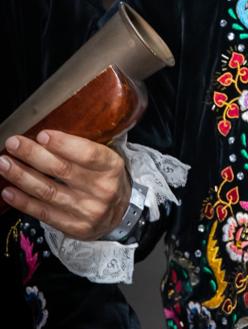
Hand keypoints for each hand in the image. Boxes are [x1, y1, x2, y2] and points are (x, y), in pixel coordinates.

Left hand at [0, 130, 130, 240]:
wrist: (121, 214)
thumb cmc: (107, 179)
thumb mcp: (107, 160)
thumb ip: (84, 150)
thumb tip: (47, 137)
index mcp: (112, 166)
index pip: (88, 153)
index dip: (64, 144)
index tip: (42, 135)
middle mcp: (101, 188)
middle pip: (62, 170)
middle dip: (34, 155)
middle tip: (13, 143)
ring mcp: (87, 210)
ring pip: (48, 192)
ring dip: (22, 177)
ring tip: (4, 163)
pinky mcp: (74, 227)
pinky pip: (44, 213)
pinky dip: (24, 202)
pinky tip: (8, 191)